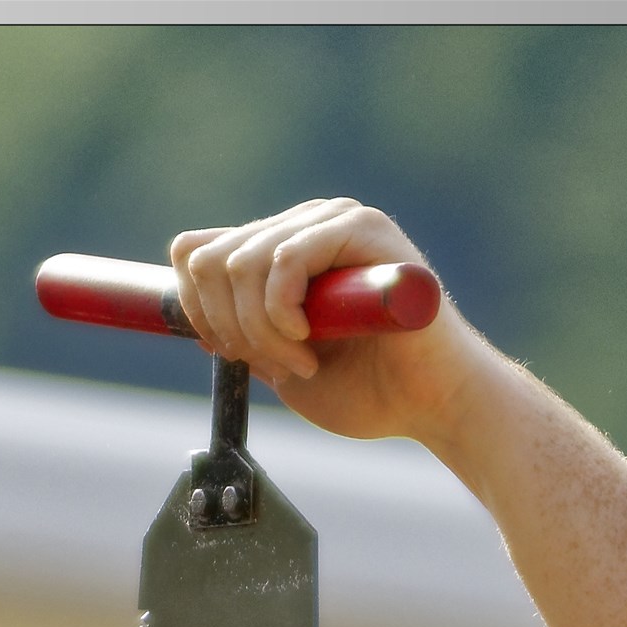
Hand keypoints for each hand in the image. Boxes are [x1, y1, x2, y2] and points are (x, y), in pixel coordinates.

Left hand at [169, 198, 496, 446]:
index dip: (197, 309)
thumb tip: (192, 318)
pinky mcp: (362, 228)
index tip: (231, 354)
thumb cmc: (371, 391)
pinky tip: (311, 343)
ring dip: (257, 330)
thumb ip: (241, 335)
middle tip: (274, 366)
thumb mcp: (282, 364)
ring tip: (301, 362)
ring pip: (239, 263)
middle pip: (208, 259)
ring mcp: (332, 221)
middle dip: (227, 328)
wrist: (434, 405)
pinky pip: (282, 260)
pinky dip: (280, 315)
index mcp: (282, 250)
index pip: (197, 252)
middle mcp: (303, 225)